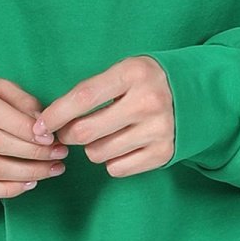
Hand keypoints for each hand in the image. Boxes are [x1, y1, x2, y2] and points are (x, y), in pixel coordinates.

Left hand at [32, 55, 174, 176]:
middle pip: (86, 132)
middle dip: (68, 135)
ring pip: (98, 153)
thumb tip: (50, 121)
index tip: (41, 125)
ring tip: (104, 135)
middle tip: (69, 132)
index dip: (55, 115)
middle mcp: (147, 102)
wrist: (198, 95)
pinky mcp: (163, 153)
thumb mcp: (125, 71)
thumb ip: (92, 90)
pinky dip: (112, 161)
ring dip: (92, 148)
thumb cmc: (147, 82)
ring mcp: (158, 130)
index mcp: (133, 74)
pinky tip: (121, 146)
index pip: (82, 98)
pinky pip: (117, 169)